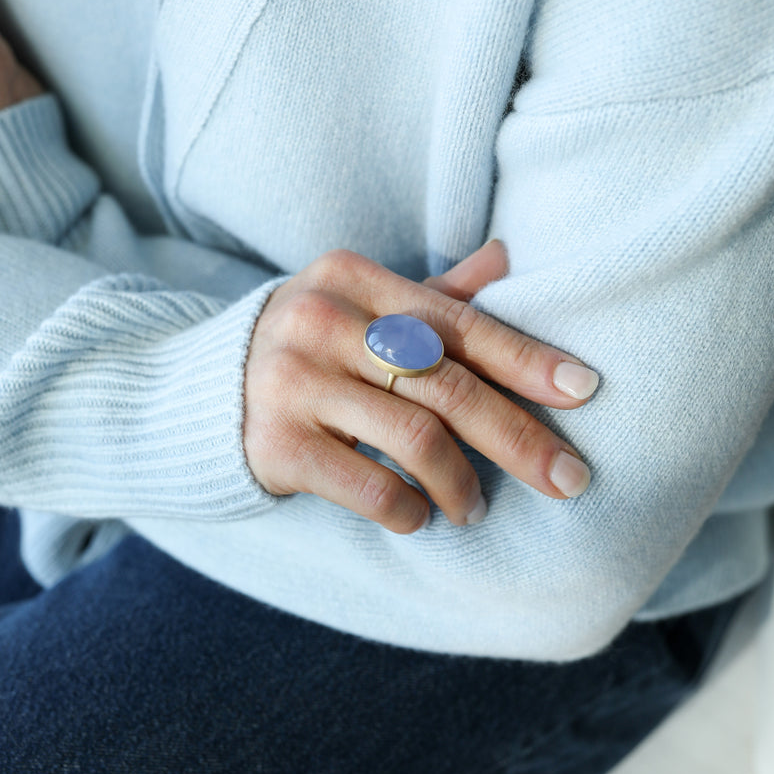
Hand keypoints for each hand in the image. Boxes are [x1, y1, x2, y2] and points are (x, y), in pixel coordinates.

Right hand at [244, 242, 598, 532]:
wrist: (188, 394)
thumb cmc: (299, 350)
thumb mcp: (355, 306)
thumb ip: (430, 294)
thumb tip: (508, 256)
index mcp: (353, 280)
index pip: (459, 322)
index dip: (527, 358)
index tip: (584, 391)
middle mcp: (322, 322)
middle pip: (448, 386)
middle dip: (520, 438)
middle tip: (570, 480)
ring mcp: (293, 383)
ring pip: (416, 440)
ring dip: (462, 485)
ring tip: (475, 508)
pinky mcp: (274, 445)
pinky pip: (369, 487)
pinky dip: (408, 510)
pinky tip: (418, 517)